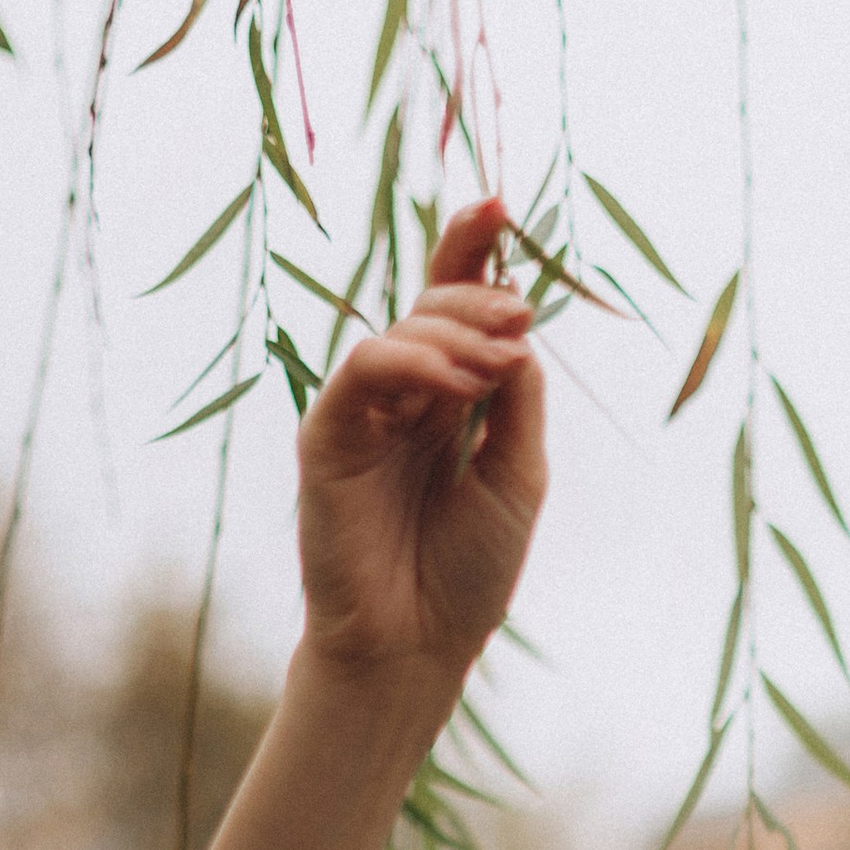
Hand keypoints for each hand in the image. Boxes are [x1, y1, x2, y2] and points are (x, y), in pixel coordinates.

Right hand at [295, 196, 546, 718]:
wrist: (417, 645)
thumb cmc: (468, 571)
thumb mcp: (517, 473)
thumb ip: (515, 399)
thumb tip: (517, 328)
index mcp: (449, 399)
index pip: (455, 306)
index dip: (471, 249)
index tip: (501, 203)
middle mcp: (403, 396)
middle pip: (432, 304)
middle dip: (480, 295)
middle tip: (522, 317)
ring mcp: (362, 413)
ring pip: (402, 329)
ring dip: (456, 330)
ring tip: (501, 356)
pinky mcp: (327, 436)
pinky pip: (362, 370)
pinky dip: (411, 363)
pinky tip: (456, 385)